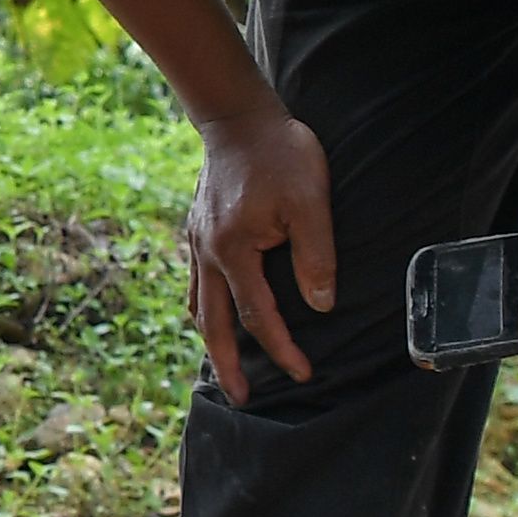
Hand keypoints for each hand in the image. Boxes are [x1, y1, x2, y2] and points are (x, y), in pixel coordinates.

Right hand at [185, 101, 337, 399]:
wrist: (238, 117)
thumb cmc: (280, 155)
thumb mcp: (311, 201)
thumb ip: (316, 256)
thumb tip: (320, 306)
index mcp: (234, 252)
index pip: (259, 316)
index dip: (281, 350)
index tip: (303, 374)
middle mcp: (208, 254)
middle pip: (213, 324)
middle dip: (227, 365)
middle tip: (240, 399)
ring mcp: (198, 244)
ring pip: (199, 306)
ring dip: (211, 341)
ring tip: (222, 368)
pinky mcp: (198, 232)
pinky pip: (197, 284)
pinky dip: (204, 310)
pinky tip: (213, 316)